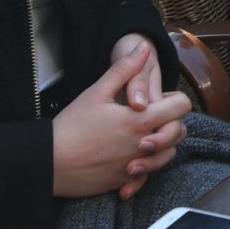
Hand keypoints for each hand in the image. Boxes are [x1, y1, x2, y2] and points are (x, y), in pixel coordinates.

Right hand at [52, 41, 194, 198]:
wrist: (48, 162)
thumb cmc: (71, 126)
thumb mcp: (96, 92)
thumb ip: (124, 69)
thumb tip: (143, 47)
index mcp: (140, 120)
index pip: (181, 106)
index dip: (174, 99)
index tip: (159, 100)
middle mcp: (143, 145)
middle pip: (179, 132)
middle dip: (171, 122)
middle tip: (151, 117)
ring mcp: (135, 166)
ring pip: (167, 156)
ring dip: (161, 146)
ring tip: (142, 136)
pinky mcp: (124, 182)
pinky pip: (146, 177)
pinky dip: (143, 169)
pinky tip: (130, 160)